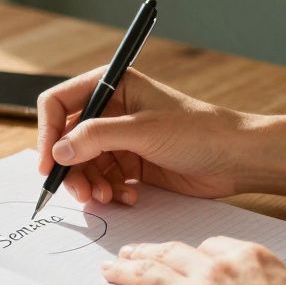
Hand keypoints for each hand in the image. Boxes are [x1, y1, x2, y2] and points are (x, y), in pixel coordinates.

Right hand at [36, 67, 250, 204]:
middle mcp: (111, 110)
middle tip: (81, 194)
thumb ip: (96, 138)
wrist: (237, 158)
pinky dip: (110, 191)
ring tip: (108, 198)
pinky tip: (129, 197)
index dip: (48, 133)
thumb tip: (58, 151)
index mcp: (112, 86)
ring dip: (90, 184)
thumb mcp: (143, 131)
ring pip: (83, 164)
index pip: (59, 104)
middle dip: (70, 168)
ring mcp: (121, 138)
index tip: (48, 164)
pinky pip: (104, 179)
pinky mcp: (132, 163)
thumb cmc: (198, 131)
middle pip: (67, 140)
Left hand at [98, 237, 285, 284]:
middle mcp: (216, 270)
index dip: (192, 254)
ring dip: (123, 269)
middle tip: (131, 254)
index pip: (211, 246)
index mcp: (250, 258)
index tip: (180, 258)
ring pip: (147, 274)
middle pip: (171, 254)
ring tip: (108, 268)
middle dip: (148, 253)